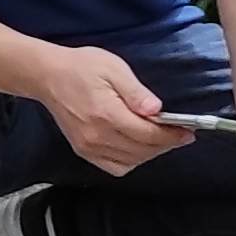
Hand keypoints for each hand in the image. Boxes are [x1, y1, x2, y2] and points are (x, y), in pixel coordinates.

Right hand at [35, 42, 178, 175]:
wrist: (48, 76)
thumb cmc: (81, 67)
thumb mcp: (113, 68)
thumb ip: (136, 92)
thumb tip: (157, 110)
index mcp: (107, 114)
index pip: (148, 135)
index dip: (171, 136)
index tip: (187, 132)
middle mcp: (97, 135)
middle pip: (142, 151)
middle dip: (165, 144)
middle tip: (178, 134)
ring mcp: (89, 146)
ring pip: (131, 161)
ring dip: (150, 153)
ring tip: (160, 138)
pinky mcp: (84, 151)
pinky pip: (115, 167)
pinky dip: (132, 161)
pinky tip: (138, 147)